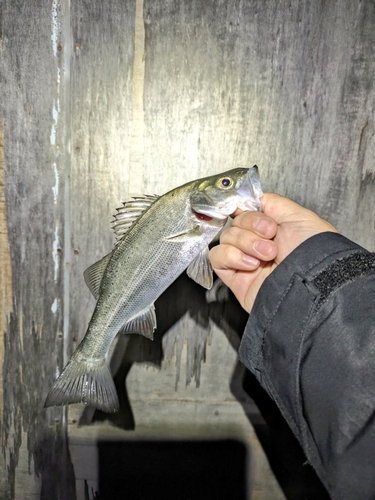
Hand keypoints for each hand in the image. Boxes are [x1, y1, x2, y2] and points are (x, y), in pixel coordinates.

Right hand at [209, 193, 336, 312]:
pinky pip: (217, 257)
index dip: (247, 208)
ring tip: (266, 255)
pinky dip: (231, 255)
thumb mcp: (300, 217)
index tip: (254, 209)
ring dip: (245, 242)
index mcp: (275, 229)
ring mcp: (246, 261)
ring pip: (226, 237)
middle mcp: (259, 244)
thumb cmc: (314, 254)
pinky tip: (250, 263)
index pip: (247, 210)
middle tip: (271, 237)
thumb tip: (253, 198)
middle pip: (236, 222)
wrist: (310, 287)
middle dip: (252, 226)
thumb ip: (274, 204)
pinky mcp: (235, 278)